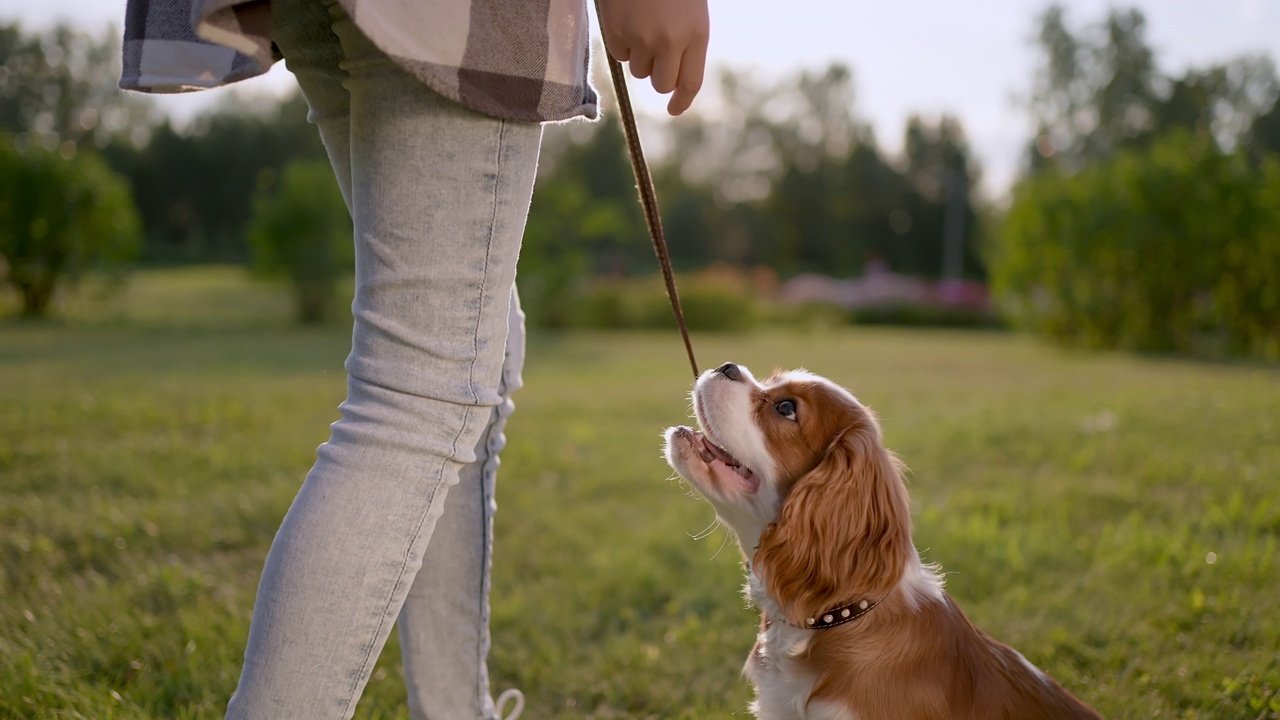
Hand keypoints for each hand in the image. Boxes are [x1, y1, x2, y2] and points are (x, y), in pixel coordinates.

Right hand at [597, 0, 709, 115]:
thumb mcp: (692, 11)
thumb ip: (688, 42)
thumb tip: (675, 79)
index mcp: (696, 33)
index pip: (690, 83)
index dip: (682, 101)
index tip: (674, 110)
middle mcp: (669, 41)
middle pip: (662, 85)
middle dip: (658, 76)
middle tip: (656, 52)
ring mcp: (641, 38)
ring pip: (639, 72)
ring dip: (640, 56)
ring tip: (643, 24)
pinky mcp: (616, 33)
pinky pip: (619, 55)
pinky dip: (622, 42)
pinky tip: (627, 18)